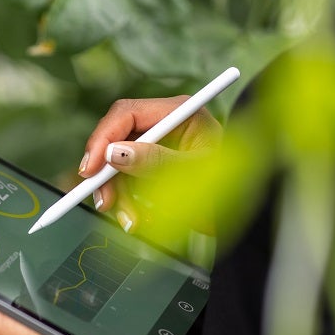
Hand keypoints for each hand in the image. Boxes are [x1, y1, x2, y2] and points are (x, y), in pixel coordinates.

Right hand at [80, 97, 222, 235]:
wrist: (244, 214)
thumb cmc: (229, 188)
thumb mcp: (193, 173)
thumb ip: (156, 162)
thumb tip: (116, 154)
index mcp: (180, 112)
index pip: (127, 113)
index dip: (103, 138)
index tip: (90, 169)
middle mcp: (165, 124)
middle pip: (116, 140)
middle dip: (107, 174)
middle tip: (105, 203)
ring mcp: (157, 146)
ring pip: (117, 166)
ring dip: (119, 196)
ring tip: (133, 222)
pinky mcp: (152, 167)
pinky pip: (127, 182)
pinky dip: (128, 202)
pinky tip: (140, 219)